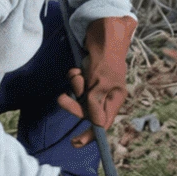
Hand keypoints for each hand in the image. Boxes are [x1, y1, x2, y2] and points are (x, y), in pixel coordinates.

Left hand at [56, 16, 136, 147]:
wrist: (103, 33)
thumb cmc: (106, 57)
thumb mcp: (101, 83)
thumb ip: (96, 104)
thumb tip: (96, 125)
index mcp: (114, 99)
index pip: (102, 123)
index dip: (90, 135)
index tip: (75, 143)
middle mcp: (106, 94)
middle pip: (87, 111)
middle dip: (74, 105)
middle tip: (62, 99)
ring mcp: (96, 85)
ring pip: (80, 97)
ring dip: (75, 86)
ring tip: (76, 73)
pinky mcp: (88, 76)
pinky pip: (77, 84)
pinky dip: (74, 77)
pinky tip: (77, 68)